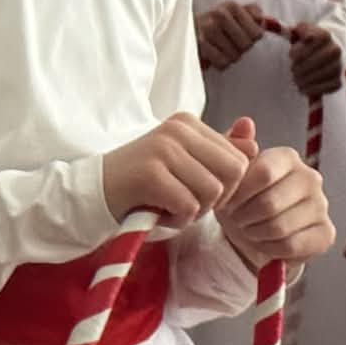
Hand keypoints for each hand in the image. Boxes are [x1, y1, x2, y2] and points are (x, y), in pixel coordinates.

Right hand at [102, 112, 251, 227]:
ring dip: (195, 212)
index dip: (227, 187)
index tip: (198, 193)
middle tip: (190, 204)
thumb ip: (219, 153)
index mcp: (189, 123)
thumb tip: (255, 146)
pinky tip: (158, 214)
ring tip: (170, 208)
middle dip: (218, 200)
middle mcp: (178, 130)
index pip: (240, 158)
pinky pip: (189, 206)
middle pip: (234, 173)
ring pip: (213, 192)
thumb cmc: (142, 184)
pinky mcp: (149, 174)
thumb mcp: (184, 164)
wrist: (90, 194)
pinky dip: (177, 221)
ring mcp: (163, 149)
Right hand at [196, 1, 266, 71]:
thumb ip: (255, 13)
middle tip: (231, 42)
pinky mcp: (199, 45)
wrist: (187, 29)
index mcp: (232, 6)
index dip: (253, 38)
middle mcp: (219, 14)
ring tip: (222, 48)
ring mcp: (207, 29)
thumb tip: (266, 21)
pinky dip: (221, 63)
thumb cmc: (218, 23)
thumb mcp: (237, 12)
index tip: (244, 34)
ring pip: (235, 55)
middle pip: (247, 45)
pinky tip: (215, 55)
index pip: (257, 33)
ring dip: (231, 56)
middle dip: (241, 48)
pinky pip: (222, 62)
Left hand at [218, 143, 335, 270]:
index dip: (239, 193)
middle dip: (244, 218)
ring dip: (255, 234)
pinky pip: (292, 246)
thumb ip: (232, 146)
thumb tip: (245, 123)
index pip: (263, 173)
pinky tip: (266, 243)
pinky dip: (271, 249)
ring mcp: (321, 205)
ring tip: (250, 230)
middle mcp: (311, 177)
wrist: (252, 233)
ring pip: (279, 227)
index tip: (227, 202)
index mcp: (288, 158)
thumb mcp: (228, 173)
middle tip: (237, 220)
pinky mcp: (326, 233)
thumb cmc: (240, 199)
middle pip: (270, 203)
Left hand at [288, 22, 344, 96]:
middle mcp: (335, 50)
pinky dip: (313, 90)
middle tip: (293, 70)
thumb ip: (299, 29)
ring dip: (304, 80)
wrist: (331, 50)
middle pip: (315, 61)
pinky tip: (303, 89)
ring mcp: (338, 66)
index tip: (291, 55)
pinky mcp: (338, 81)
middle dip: (300, 67)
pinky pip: (327, 88)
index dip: (297, 51)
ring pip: (321, 75)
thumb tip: (296, 34)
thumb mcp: (305, 30)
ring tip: (296, 80)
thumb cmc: (312, 42)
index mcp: (325, 35)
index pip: (310, 43)